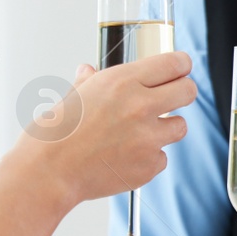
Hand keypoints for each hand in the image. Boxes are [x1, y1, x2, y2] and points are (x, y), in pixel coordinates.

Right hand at [11, 51, 196, 211]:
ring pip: (181, 126)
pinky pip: (162, 157)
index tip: (181, 68)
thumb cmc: (53, 134)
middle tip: (172, 97)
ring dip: (166, 128)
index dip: (181, 65)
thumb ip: (90, 82)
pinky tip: (124, 157)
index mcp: (122, 82)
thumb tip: (89, 71)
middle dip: (182, 92)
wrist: (48, 172)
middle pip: (188, 91)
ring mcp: (148, 138)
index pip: (174, 63)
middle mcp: (140, 106)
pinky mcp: (150, 165)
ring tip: (139, 133)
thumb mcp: (70, 97)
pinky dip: (148, 157)